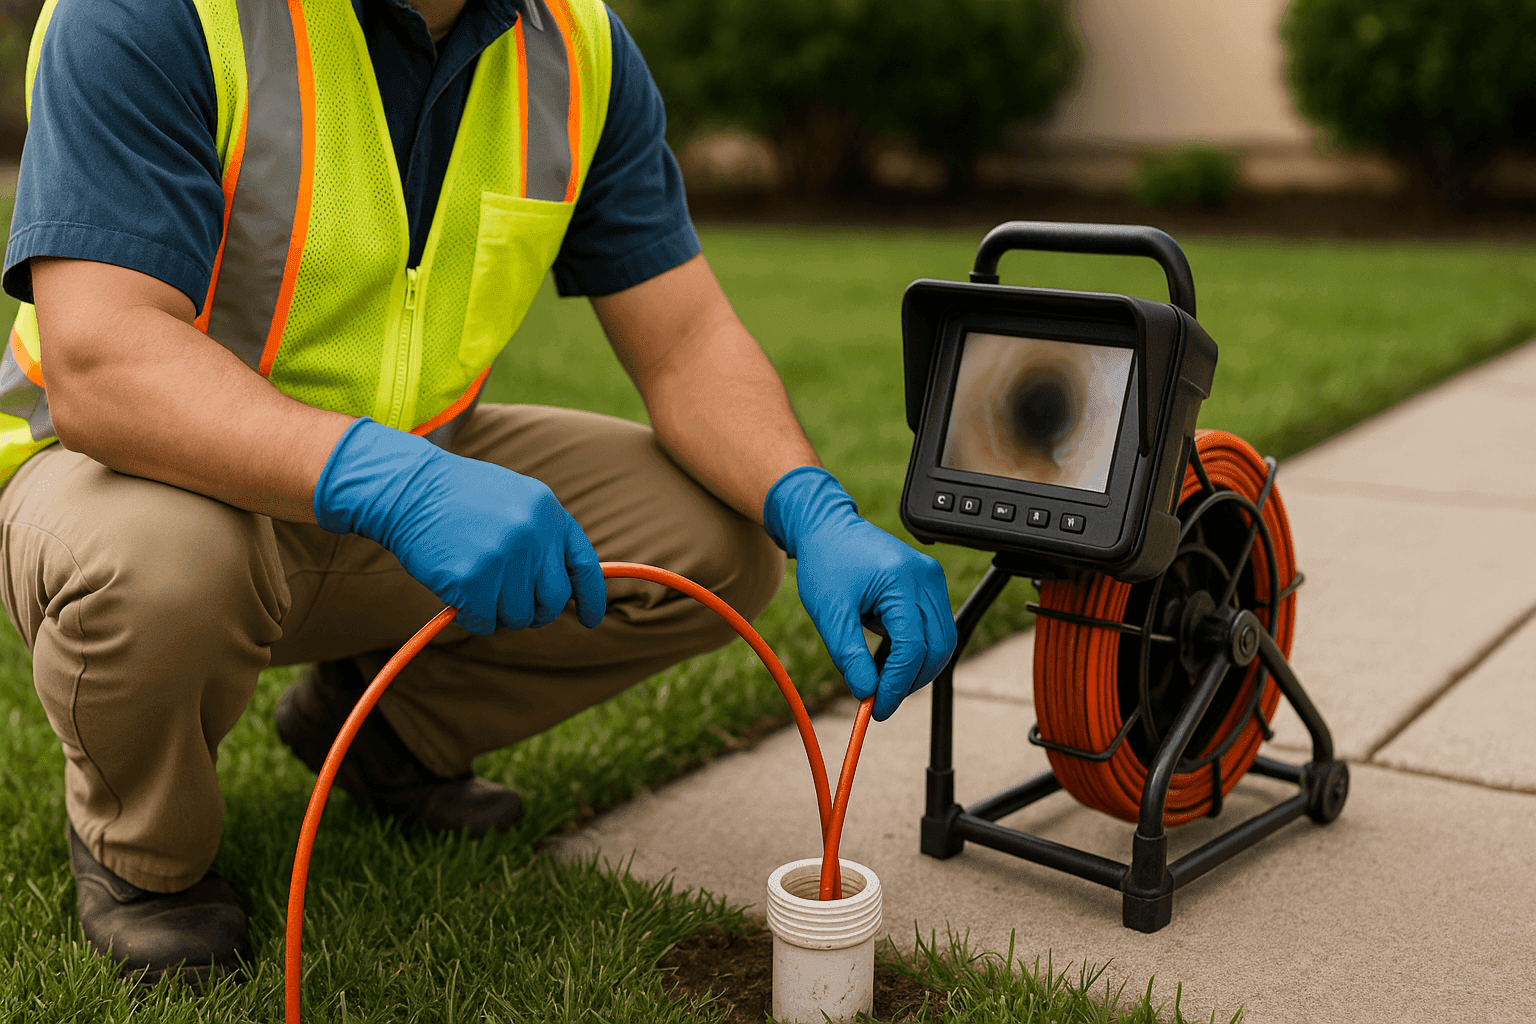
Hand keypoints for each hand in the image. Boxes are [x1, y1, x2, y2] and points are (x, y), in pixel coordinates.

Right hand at [313, 418, 606, 634]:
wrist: (408, 487)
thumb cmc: (459, 496)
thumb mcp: (516, 500)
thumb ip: (543, 536)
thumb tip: (564, 587)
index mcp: (548, 513)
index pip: (584, 567)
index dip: (591, 598)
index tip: (589, 619)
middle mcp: (533, 536)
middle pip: (553, 600)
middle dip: (534, 609)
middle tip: (509, 601)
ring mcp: (504, 559)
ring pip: (518, 616)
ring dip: (497, 611)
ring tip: (476, 583)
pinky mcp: (472, 581)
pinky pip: (484, 622)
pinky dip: (471, 616)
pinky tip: (457, 591)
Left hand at [764, 466, 955, 720]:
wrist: (827, 527)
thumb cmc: (826, 562)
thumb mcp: (830, 613)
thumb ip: (849, 655)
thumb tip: (866, 693)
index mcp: (902, 581)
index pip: (912, 648)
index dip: (896, 684)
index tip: (876, 708)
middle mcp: (926, 578)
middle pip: (937, 648)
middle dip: (910, 681)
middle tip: (880, 701)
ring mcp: (932, 579)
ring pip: (941, 641)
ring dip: (915, 668)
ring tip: (882, 680)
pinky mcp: (929, 584)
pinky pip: (934, 628)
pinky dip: (916, 650)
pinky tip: (888, 659)